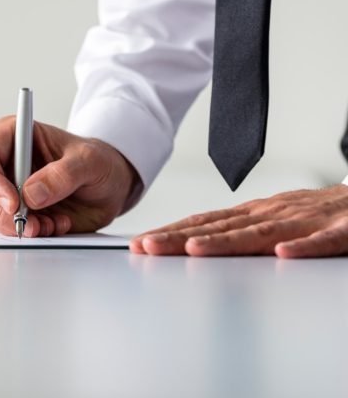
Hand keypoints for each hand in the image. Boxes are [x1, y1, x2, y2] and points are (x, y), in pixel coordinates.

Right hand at [0, 116, 140, 236]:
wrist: (109, 186)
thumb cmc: (98, 163)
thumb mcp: (90, 162)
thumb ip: (63, 174)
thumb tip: (31, 194)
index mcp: (13, 135)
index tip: (14, 204)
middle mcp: (3, 161)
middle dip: (3, 212)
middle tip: (32, 224)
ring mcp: (4, 187)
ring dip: (16, 225)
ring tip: (49, 224)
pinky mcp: (12, 210)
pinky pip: (4, 227)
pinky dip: (28, 232)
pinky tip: (52, 225)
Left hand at [130, 185, 347, 257]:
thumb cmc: (321, 213)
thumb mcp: (273, 221)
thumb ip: (239, 232)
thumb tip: (193, 244)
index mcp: (256, 213)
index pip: (205, 223)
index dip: (171, 233)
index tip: (140, 244)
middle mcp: (274, 213)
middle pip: (222, 228)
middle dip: (181, 237)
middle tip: (148, 247)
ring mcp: (307, 221)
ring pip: (263, 233)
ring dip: (227, 241)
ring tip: (195, 249)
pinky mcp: (344, 230)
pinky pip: (323, 240)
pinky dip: (304, 246)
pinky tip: (284, 253)